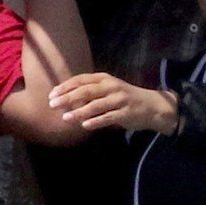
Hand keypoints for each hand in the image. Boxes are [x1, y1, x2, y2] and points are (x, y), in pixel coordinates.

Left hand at [48, 72, 178, 134]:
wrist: (153, 106)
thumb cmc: (125, 98)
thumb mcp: (108, 89)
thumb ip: (91, 93)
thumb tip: (66, 100)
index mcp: (105, 78)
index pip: (81, 80)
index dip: (66, 86)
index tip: (52, 94)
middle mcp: (111, 86)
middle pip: (86, 91)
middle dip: (67, 97)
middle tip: (53, 104)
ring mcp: (120, 99)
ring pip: (95, 105)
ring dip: (79, 112)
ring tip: (65, 118)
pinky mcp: (126, 113)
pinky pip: (108, 117)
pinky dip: (96, 121)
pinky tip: (85, 126)